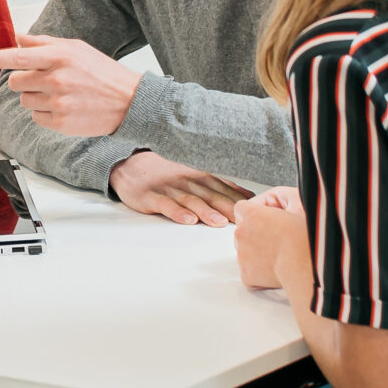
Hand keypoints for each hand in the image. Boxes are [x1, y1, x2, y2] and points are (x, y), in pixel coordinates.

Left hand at [0, 33, 141, 135]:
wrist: (129, 101)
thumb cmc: (101, 71)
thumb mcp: (75, 49)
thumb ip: (43, 43)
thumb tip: (17, 38)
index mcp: (59, 57)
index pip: (18, 56)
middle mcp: (56, 79)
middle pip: (16, 82)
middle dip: (25, 81)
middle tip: (47, 80)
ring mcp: (58, 103)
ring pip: (24, 101)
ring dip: (36, 98)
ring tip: (61, 94)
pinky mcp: (61, 123)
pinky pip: (36, 117)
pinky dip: (45, 113)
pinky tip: (65, 107)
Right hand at [106, 151, 252, 226]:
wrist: (131, 164)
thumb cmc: (167, 175)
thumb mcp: (194, 176)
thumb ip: (219, 187)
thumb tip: (248, 197)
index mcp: (200, 178)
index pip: (224, 189)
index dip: (240, 201)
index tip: (256, 213)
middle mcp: (187, 182)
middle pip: (211, 195)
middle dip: (228, 208)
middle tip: (244, 221)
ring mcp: (169, 189)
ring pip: (190, 200)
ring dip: (205, 211)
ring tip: (218, 222)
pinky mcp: (151, 196)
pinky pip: (165, 205)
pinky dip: (177, 212)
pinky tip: (187, 220)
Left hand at [231, 187, 307, 288]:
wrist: (305, 264)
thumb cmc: (304, 236)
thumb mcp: (294, 202)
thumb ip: (274, 200)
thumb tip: (267, 205)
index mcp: (251, 214)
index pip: (241, 208)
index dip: (254, 214)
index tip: (264, 220)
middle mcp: (241, 233)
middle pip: (242, 231)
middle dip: (255, 235)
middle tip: (275, 240)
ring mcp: (242, 256)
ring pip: (245, 252)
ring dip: (257, 253)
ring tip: (279, 255)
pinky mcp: (246, 275)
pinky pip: (249, 272)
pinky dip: (259, 273)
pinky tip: (275, 269)